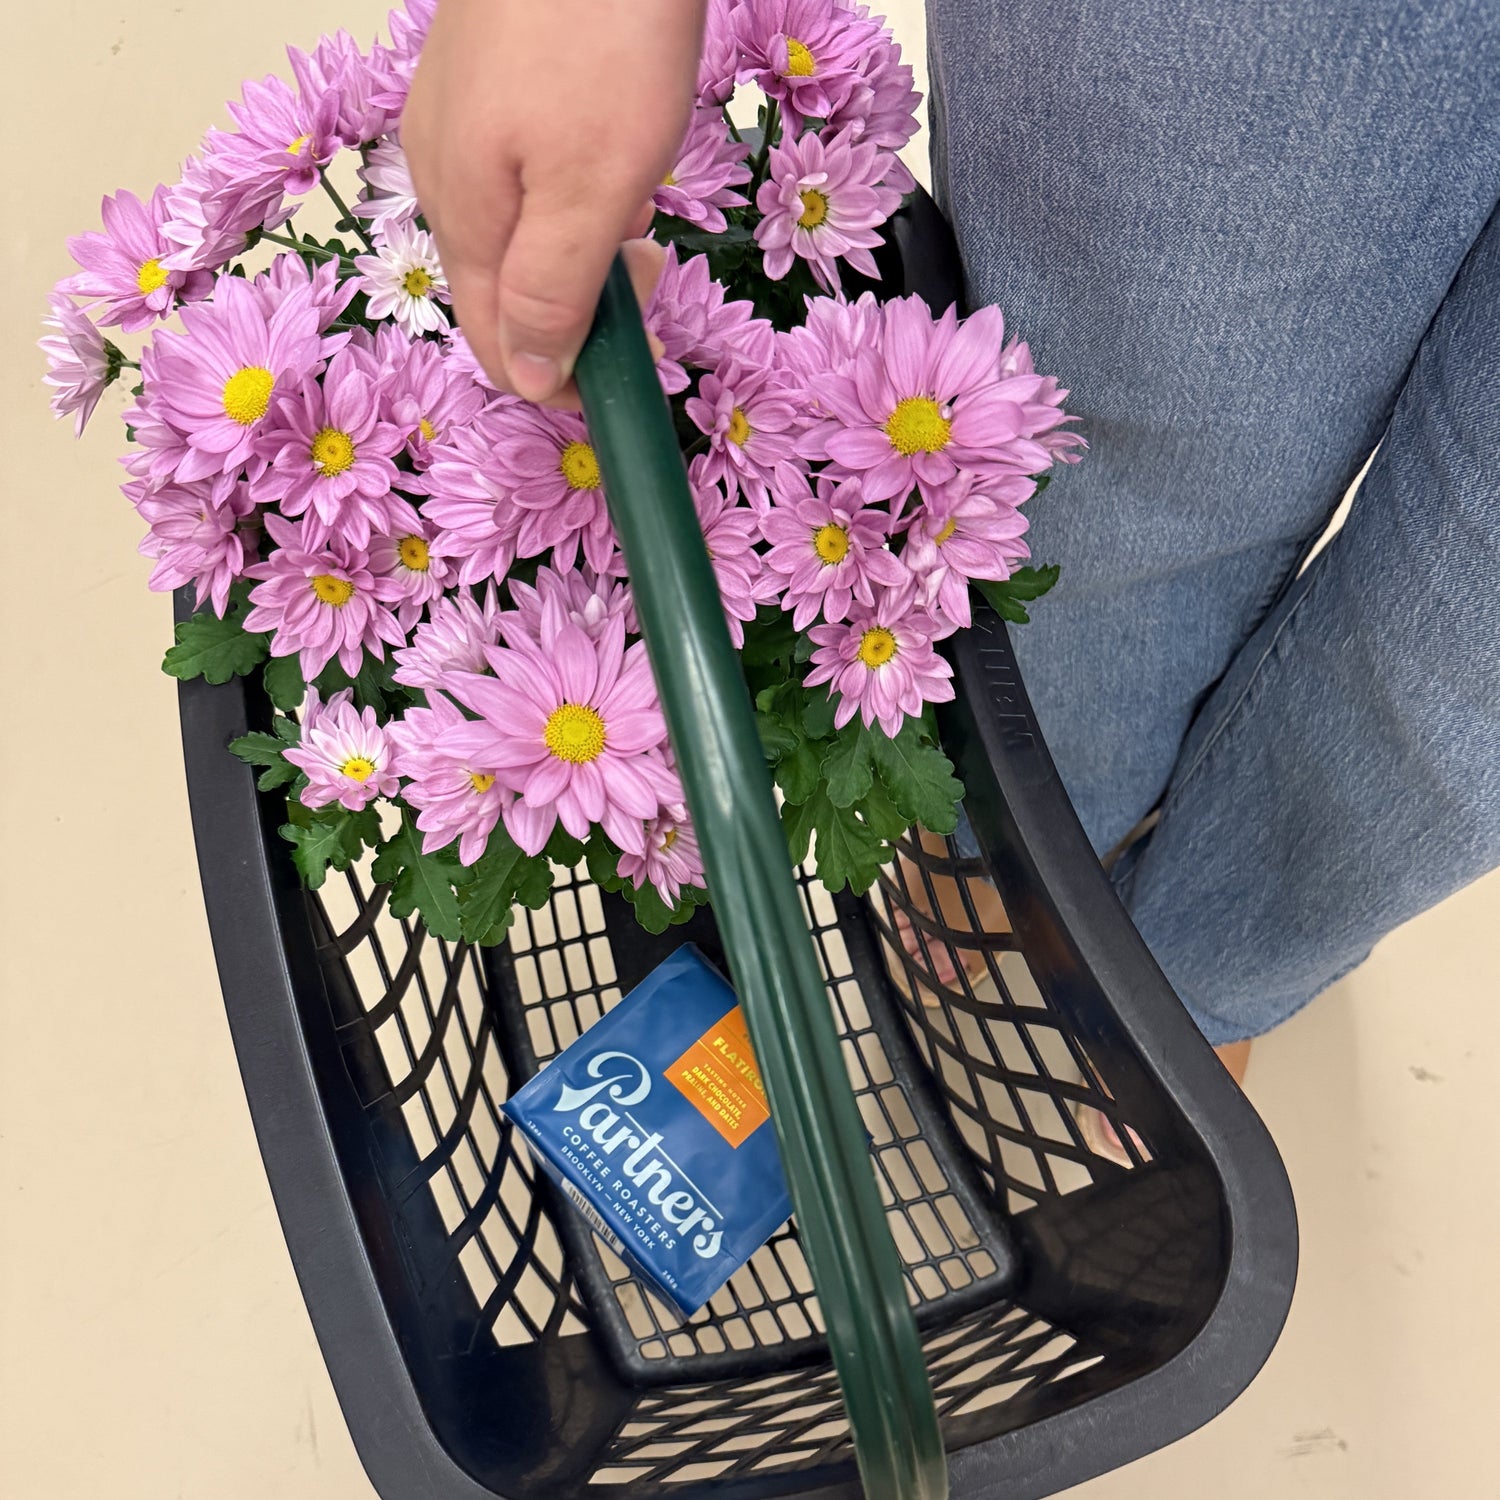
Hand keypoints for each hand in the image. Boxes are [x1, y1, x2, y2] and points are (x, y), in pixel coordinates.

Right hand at [403, 0, 706, 405]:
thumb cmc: (600, 42)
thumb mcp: (591, 192)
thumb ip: (554, 294)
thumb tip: (525, 379)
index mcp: (465, 221)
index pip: (496, 347)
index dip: (561, 384)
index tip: (629, 381)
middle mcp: (443, 180)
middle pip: (507, 294)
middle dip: (583, 312)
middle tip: (655, 271)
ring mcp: (458, 128)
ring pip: (521, 236)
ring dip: (586, 251)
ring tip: (640, 203)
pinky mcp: (485, 87)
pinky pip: (525, 179)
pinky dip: (576, 196)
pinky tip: (615, 158)